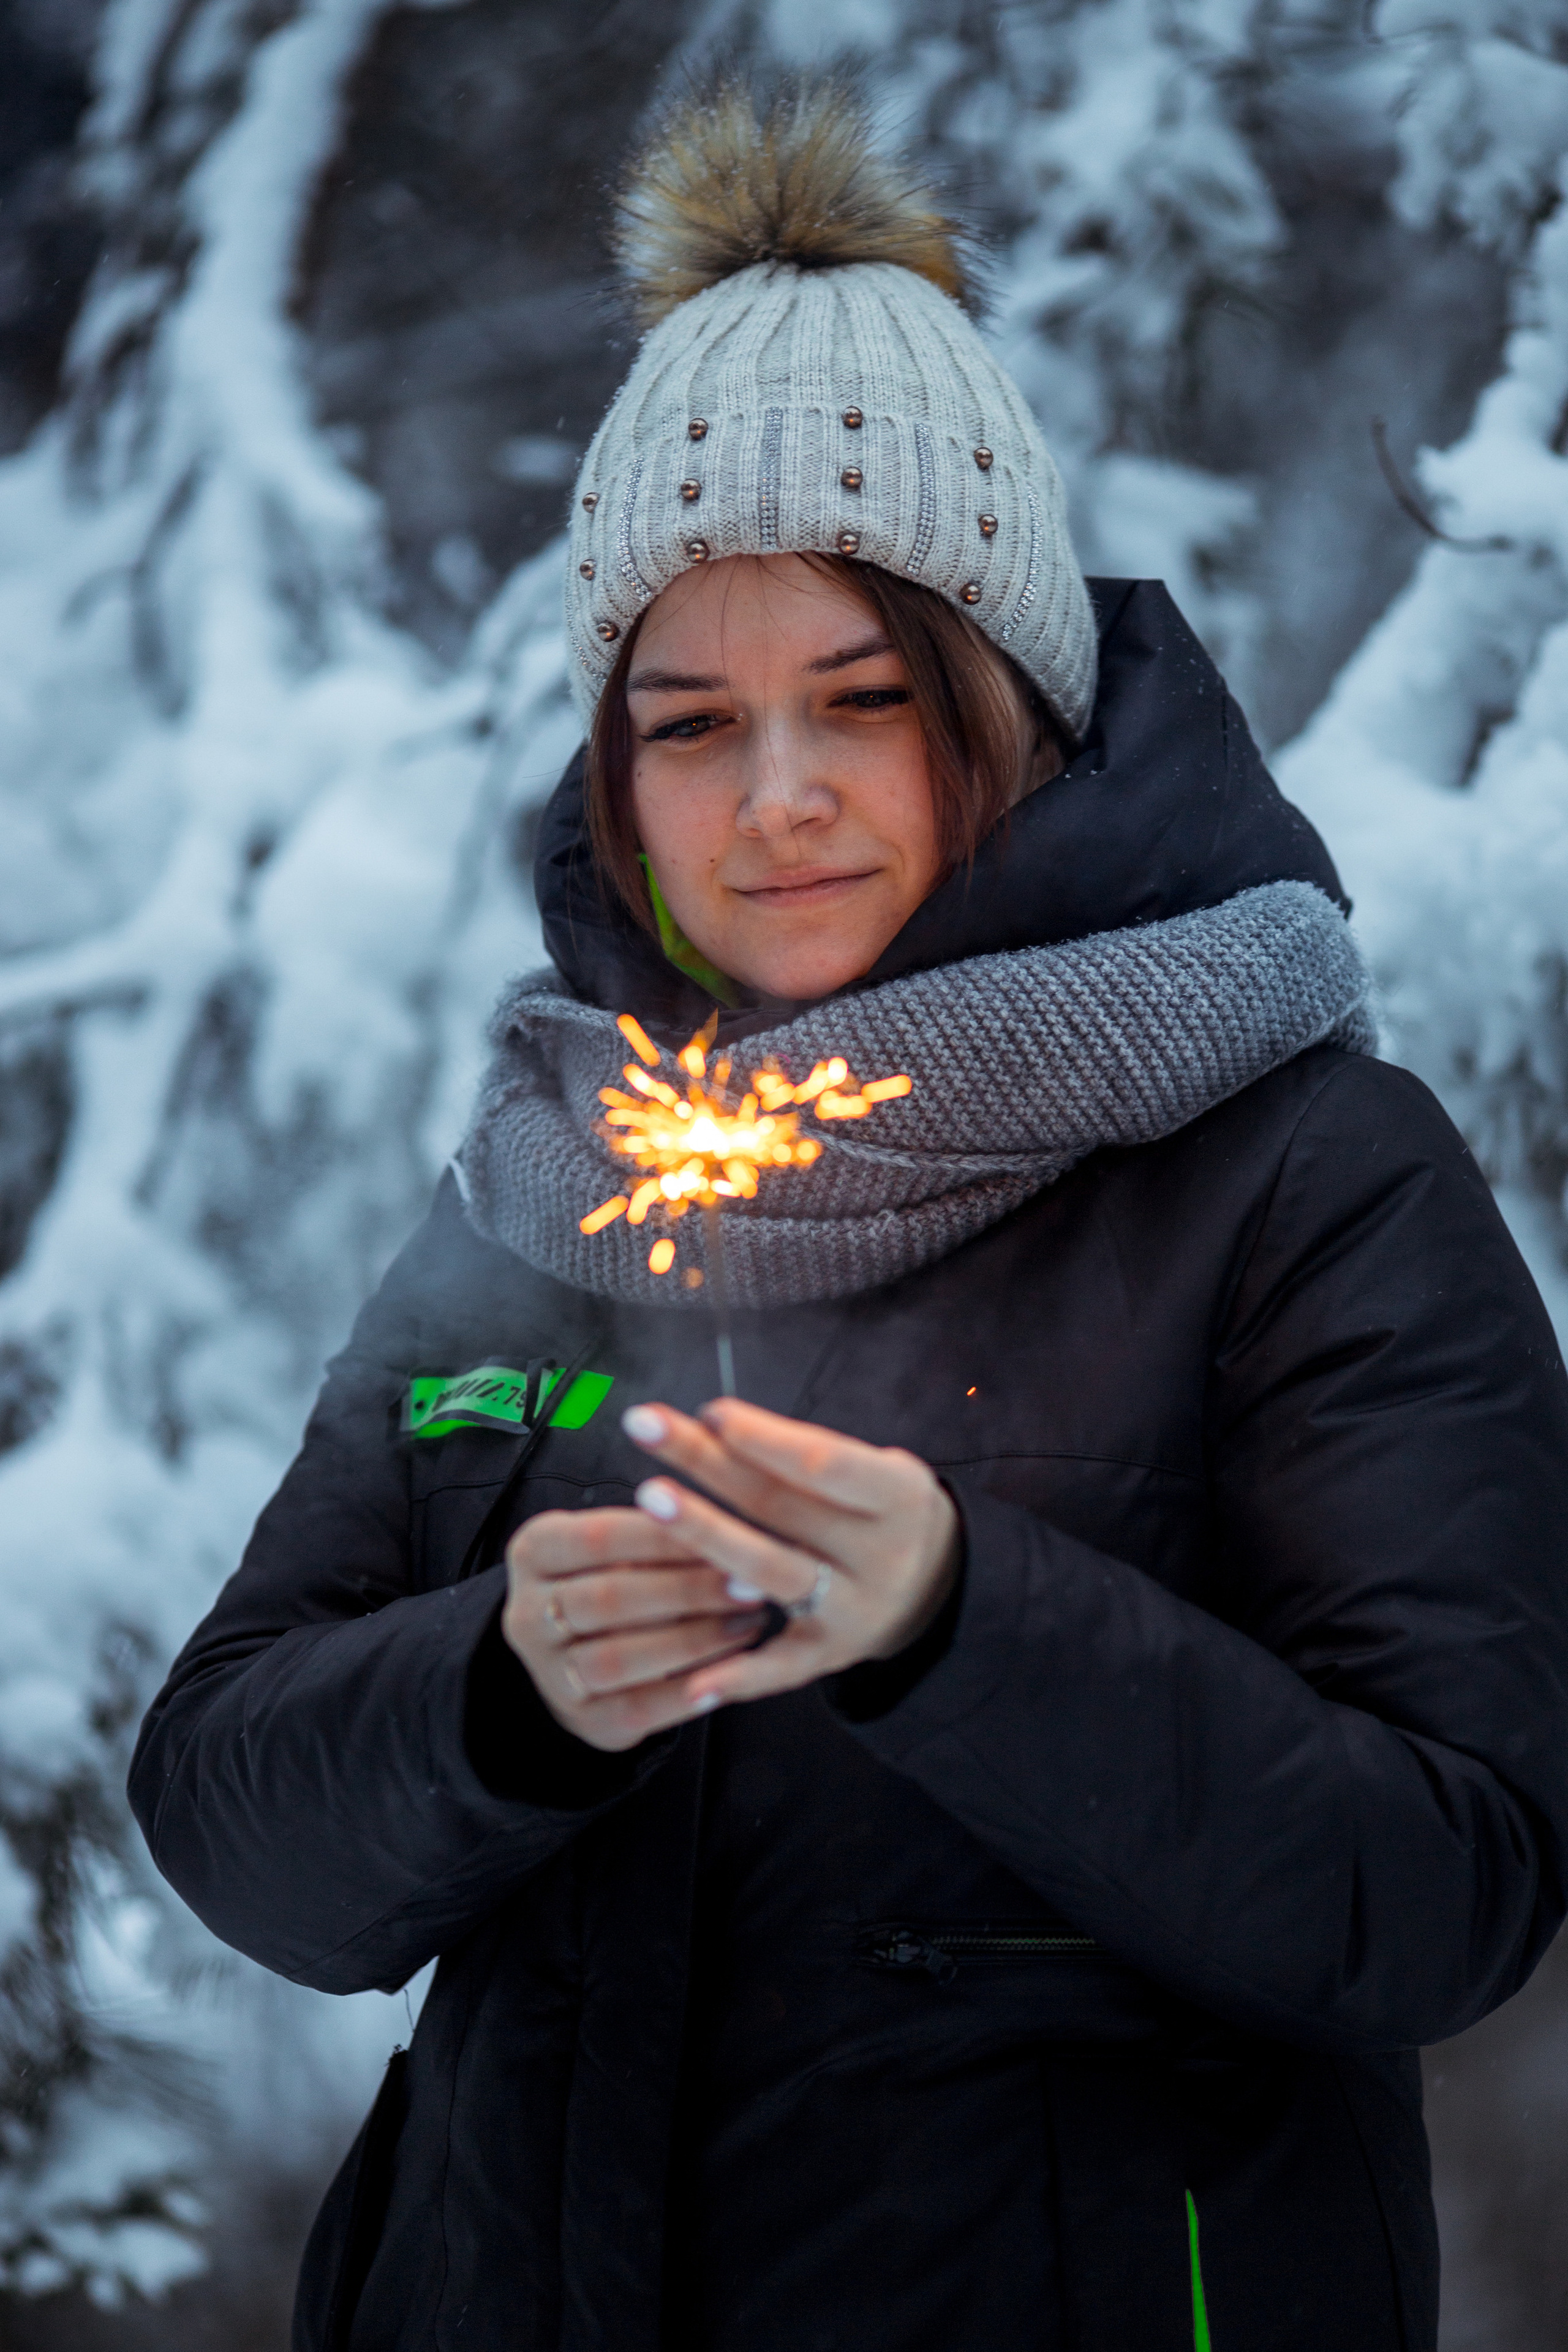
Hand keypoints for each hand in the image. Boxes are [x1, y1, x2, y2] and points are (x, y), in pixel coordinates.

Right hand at [501, 1506, 768, 1751]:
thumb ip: (660, 1533)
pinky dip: (688, 1692)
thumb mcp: (620, 1544)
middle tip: (750, 1584)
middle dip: (688, 1590)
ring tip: (749, 1624)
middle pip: (608, 1599)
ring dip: (693, 1641)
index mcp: (535, 1551)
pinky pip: (636, 1707)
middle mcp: (527, 1612)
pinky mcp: (581, 1718)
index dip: (665, 1537)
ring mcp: (548, 1671)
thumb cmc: (618, 1579)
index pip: (598, 1538)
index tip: (726, 1532)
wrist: (579, 1654)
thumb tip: (730, 1527)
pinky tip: (733, 1674)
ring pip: (618, 1657)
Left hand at [621, 1396, 960, 1710]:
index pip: (824, 1463)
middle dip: (708, 1462)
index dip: (764, 1438)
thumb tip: (716, 1427)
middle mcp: (882, 1556)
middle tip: (646, 1427)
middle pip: (781, 1507)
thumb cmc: (885, 1512)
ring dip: (708, 1537)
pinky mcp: (831, 1655)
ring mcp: (856, 1610)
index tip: (710, 1411)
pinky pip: (780, 1668)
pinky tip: (694, 1681)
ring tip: (651, 1500)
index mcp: (899, 1497)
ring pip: (773, 1574)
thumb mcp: (877, 1469)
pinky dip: (738, 1675)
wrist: (942, 1588)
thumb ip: (809, 1454)